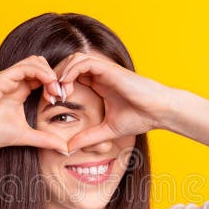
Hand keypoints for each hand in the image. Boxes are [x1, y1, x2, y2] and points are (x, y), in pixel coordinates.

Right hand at [0, 55, 68, 151]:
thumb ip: (44, 139)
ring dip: (50, 73)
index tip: (62, 100)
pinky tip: (48, 86)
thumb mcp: (25, 136)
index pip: (44, 77)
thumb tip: (64, 148)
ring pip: (36, 61)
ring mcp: (9, 78)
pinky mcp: (3, 78)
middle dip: (55, 77)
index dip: (56, 85)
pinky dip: (41, 73)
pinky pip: (26, 67)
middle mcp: (16, 82)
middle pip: (42, 64)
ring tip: (55, 90)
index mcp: (21, 91)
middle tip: (60, 94)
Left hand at [55, 52, 175, 150]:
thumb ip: (88, 138)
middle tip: (50, 97)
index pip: (70, 76)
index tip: (52, 103)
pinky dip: (71, 71)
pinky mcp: (109, 69)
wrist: (158, 112)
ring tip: (58, 93)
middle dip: (55, 78)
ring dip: (61, 74)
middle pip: (68, 65)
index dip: (58, 86)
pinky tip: (67, 88)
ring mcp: (104, 70)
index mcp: (98, 84)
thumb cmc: (140, 118)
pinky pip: (84, 62)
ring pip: (74, 59)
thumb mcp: (107, 131)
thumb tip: (69, 148)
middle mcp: (99, 74)